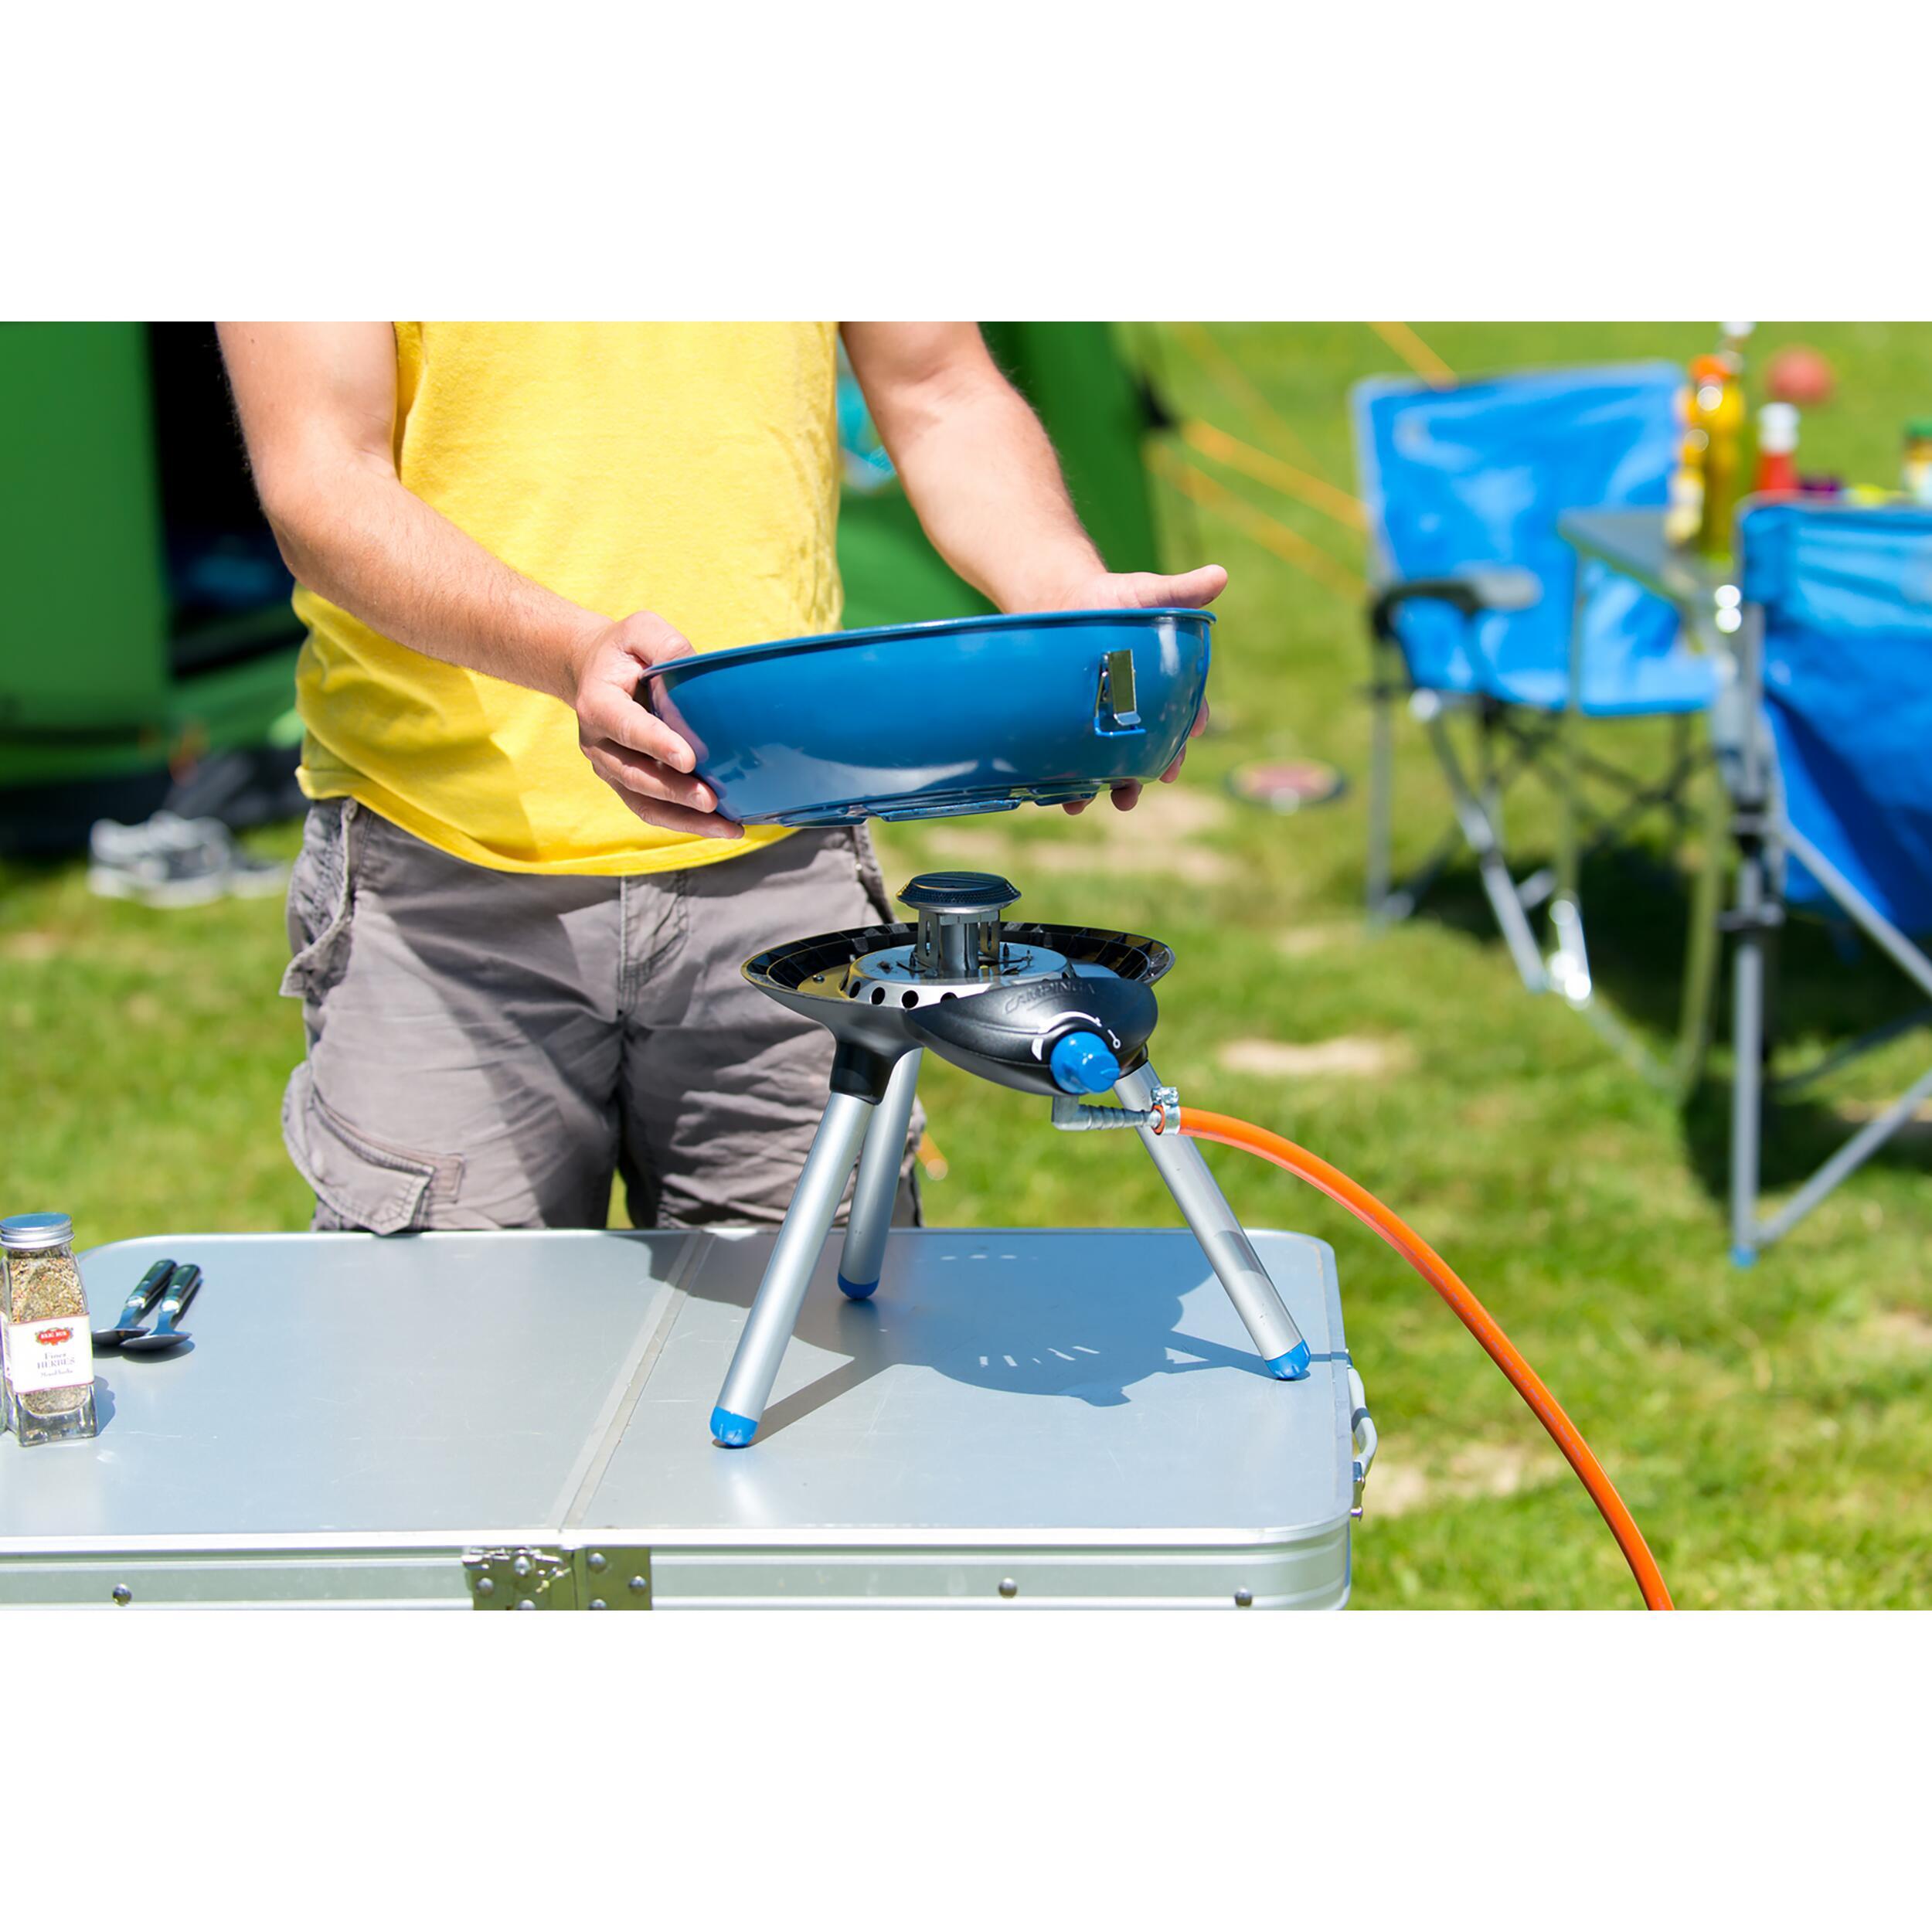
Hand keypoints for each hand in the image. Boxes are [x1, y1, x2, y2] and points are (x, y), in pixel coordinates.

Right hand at [565, 611, 738, 838]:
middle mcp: (598, 744)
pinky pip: (652, 810)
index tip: (688, 759)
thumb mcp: (641, 629)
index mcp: (598, 704)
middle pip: (636, 775)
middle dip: (675, 792)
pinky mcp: (626, 783)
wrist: (592, 671)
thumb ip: (664, 644)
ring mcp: (610, 769)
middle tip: (712, 801)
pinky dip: (685, 823)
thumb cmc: (624, 650)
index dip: (656, 744)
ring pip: (644, 803)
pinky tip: (721, 828)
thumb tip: (692, 664)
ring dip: (685, 819)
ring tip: (728, 828)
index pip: (627, 727)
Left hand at [1038, 563, 1222, 813]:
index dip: (1191, 721)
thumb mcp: (1148, 592)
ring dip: (1116, 787)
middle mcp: (1140, 712)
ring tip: (1114, 801)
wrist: (1062, 602)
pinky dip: (1075, 786)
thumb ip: (1181, 591)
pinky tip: (1069, 799)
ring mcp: (1107, 725)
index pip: (1187, 709)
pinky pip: (1078, 766)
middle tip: (1157, 781)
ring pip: (1117, 765)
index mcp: (1166, 685)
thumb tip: (1220, 575)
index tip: (1193, 731)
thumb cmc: (1115, 598)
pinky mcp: (1074, 731)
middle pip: (1154, 748)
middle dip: (1157, 768)